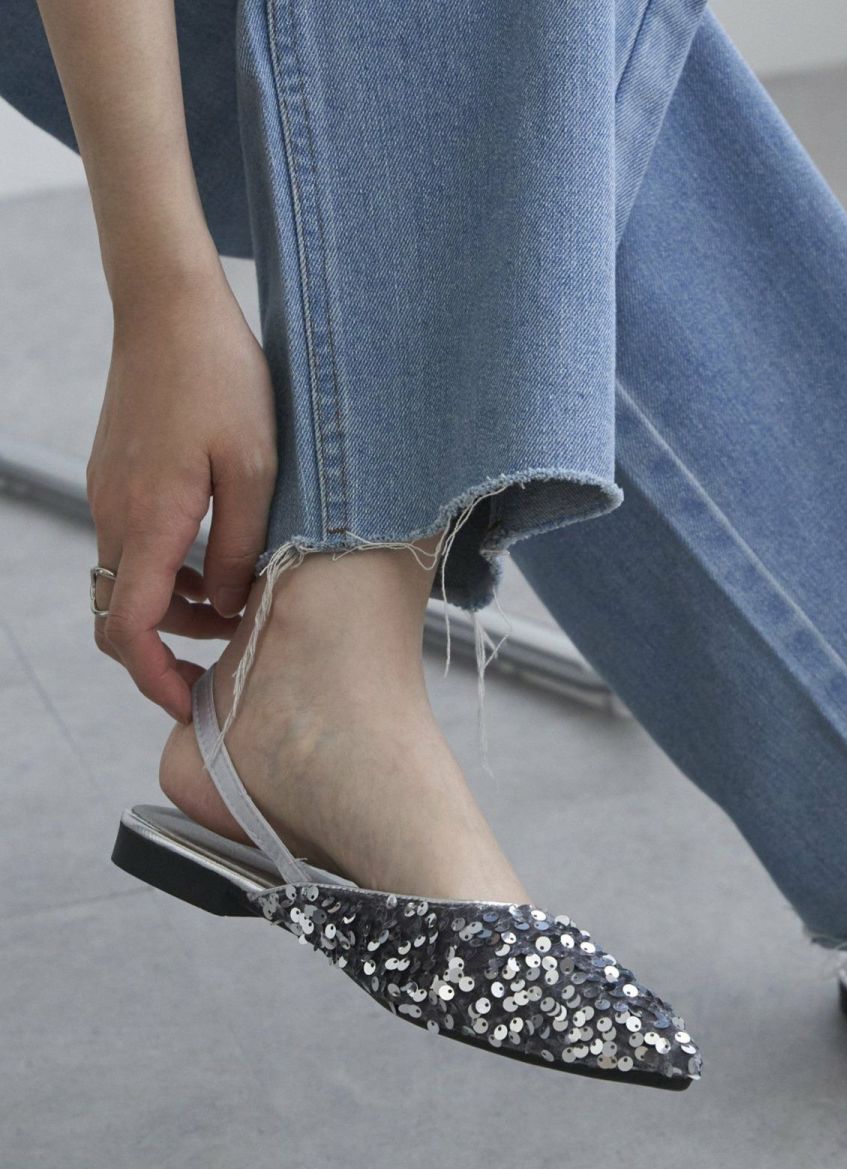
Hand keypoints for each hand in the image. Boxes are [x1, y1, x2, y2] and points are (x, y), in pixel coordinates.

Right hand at [88, 267, 277, 722]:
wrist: (170, 306)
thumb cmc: (222, 378)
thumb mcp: (256, 468)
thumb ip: (243, 547)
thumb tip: (231, 605)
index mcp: (149, 520)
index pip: (129, 627)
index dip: (153, 678)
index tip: (188, 705)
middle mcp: (116, 514)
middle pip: (125, 613)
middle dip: (169, 650)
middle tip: (226, 662)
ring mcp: (111, 495)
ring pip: (131, 583)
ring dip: (178, 609)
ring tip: (239, 609)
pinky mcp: (119, 478)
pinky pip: (137, 548)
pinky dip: (171, 573)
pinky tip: (220, 564)